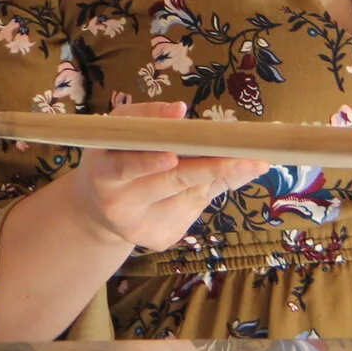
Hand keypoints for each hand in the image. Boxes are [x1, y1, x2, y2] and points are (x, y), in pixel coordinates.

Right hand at [64, 100, 268, 252]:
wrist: (99, 210)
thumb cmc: (115, 156)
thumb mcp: (120, 134)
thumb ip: (147, 119)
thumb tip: (179, 110)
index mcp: (103, 172)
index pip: (128, 165)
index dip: (150, 161)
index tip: (174, 155)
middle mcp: (118, 205)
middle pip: (170, 182)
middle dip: (211, 167)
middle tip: (249, 159)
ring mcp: (140, 228)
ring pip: (189, 197)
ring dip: (222, 176)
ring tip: (252, 163)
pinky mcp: (159, 240)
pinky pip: (192, 212)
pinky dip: (208, 191)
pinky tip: (216, 179)